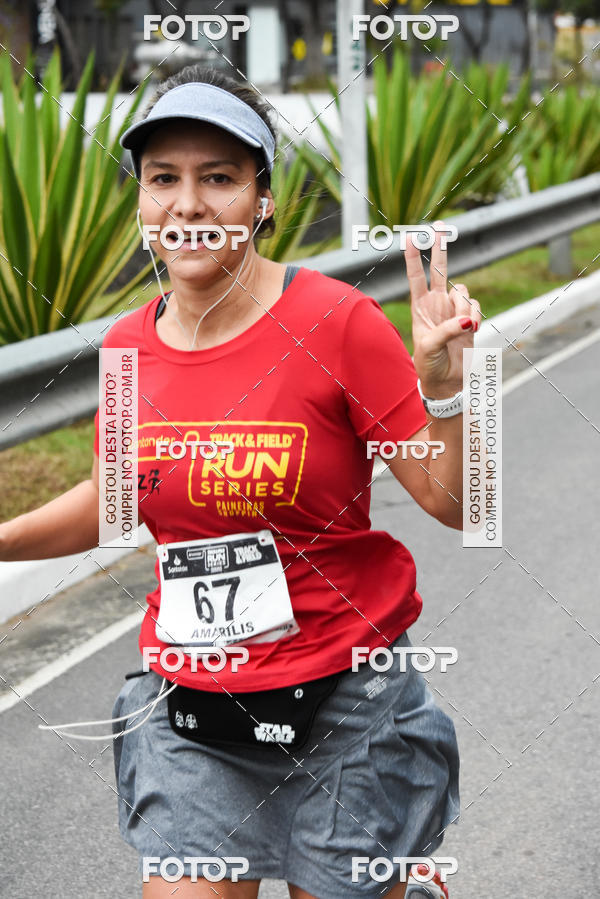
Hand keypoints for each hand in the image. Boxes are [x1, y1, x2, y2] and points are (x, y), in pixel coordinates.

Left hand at [405, 220, 480, 397]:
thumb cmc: (429, 366)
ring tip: (460, 328)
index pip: (415, 277)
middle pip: (438, 269)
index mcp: (419, 308)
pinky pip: (475, 305)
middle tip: (439, 226)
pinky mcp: (468, 318)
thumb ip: (445, 331)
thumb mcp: (429, 348)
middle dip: (439, 248)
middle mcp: (436, 304)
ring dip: (463, 307)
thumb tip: (465, 321)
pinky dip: (474, 316)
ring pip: (462, 290)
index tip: (409, 237)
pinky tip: (470, 330)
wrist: (446, 382)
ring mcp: (453, 310)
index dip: (412, 257)